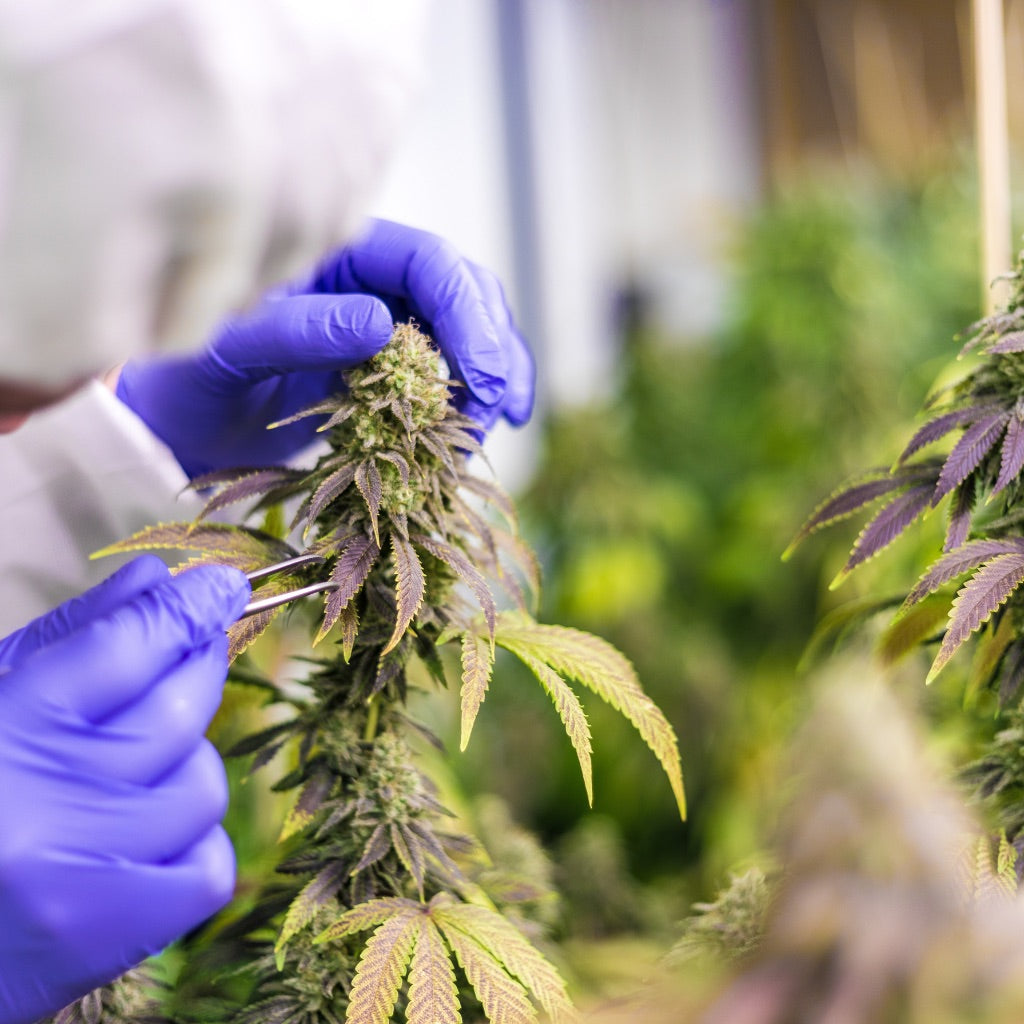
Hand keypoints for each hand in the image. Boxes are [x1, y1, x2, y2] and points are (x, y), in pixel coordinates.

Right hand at [0, 557, 249, 1023]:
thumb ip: (69, 638)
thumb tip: (155, 579)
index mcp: (5, 730)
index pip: (128, 645)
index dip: (187, 608)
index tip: (223, 584)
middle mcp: (45, 804)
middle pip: (178, 709)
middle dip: (198, 664)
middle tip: (197, 645)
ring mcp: (82, 880)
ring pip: (200, 787)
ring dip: (183, 765)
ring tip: (128, 769)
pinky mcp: (105, 941)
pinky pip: (207, 869)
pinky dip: (191, 842)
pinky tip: (144, 835)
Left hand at [115, 219, 535, 477]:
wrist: (176, 431)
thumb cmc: (185, 384)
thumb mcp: (224, 354)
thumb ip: (292, 331)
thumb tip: (380, 325)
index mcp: (334, 254)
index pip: (427, 261)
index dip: (466, 313)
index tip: (481, 377)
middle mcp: (369, 282)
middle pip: (463, 294)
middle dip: (490, 347)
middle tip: (495, 408)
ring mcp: (385, 327)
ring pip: (467, 335)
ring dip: (492, 378)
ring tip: (491, 428)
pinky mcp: (389, 374)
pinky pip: (446, 380)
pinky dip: (470, 407)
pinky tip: (479, 438)